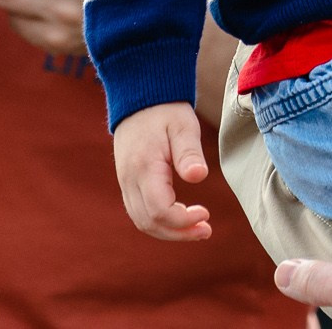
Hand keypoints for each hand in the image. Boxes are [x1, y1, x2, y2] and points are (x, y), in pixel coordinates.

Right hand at [114, 101, 212, 239]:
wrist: (139, 98)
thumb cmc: (165, 110)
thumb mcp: (183, 125)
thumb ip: (189, 152)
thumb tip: (198, 177)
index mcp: (144, 167)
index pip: (159, 210)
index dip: (183, 220)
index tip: (206, 214)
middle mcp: (129, 179)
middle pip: (149, 222)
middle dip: (178, 233)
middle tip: (206, 230)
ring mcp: (125, 182)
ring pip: (142, 221)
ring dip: (169, 232)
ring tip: (197, 230)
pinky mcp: (127, 183)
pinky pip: (139, 212)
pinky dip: (159, 223)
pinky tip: (180, 219)